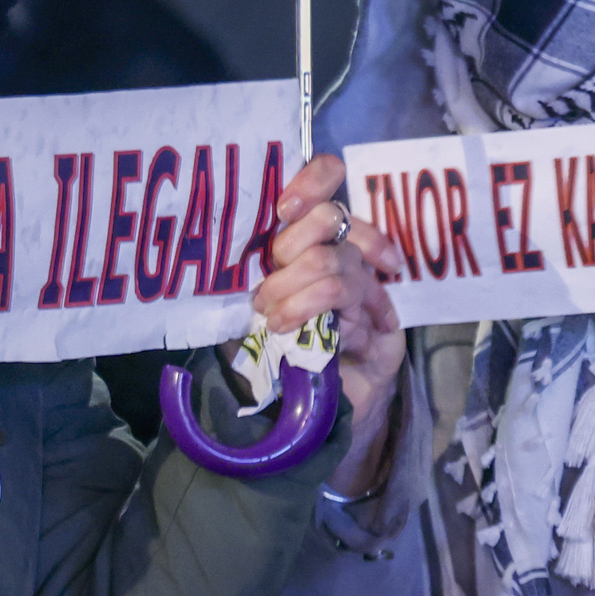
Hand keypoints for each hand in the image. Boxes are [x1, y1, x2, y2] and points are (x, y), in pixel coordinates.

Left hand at [245, 153, 407, 498]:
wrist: (318, 415)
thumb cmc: (279, 352)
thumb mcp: (251, 305)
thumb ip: (245, 277)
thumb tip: (208, 256)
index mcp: (316, 239)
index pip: (330, 180)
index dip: (312, 181)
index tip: (283, 207)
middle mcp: (350, 256)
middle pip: (334, 219)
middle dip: (293, 250)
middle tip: (264, 293)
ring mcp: (372, 290)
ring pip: (343, 264)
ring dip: (300, 291)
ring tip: (273, 319)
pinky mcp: (385, 328)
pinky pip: (359, 305)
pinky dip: (324, 314)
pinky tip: (305, 330)